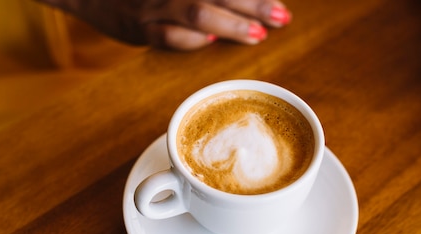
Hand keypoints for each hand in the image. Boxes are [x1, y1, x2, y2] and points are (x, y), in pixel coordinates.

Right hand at [39, 0, 291, 50]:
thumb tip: (247, 3)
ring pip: (195, 12)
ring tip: (257, 35)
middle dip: (252, 5)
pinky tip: (211, 43)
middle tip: (281, 18)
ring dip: (229, 24)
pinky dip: (190, 40)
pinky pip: (167, 36)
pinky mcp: (140, 29)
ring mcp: (152, 5)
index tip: (280, 6)